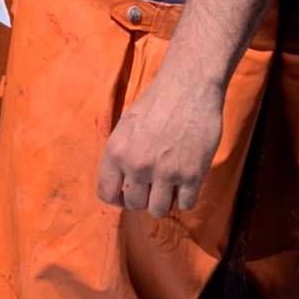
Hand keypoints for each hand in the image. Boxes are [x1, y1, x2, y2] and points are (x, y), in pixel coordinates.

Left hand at [96, 65, 224, 216]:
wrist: (188, 87)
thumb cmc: (156, 102)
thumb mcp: (126, 125)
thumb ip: (121, 155)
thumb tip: (121, 182)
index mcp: (116, 152)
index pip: (106, 193)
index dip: (117, 198)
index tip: (127, 193)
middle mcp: (137, 165)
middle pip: (134, 204)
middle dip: (142, 198)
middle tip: (152, 186)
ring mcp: (165, 172)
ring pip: (158, 210)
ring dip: (163, 201)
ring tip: (169, 186)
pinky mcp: (192, 174)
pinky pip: (185, 204)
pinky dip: (185, 197)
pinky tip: (185, 181)